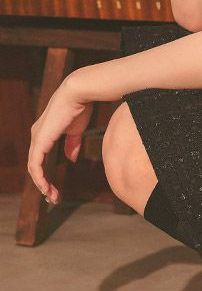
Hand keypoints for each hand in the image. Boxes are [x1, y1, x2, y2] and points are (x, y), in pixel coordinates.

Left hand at [27, 77, 93, 204]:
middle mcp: (37, 136)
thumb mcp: (75, 130)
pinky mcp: (40, 141)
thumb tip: (70, 159)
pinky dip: (40, 178)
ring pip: (34, 168)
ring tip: (52, 196)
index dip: (46, 174)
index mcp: (44, 133)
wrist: (79, 93)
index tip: (55, 187)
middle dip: (43, 183)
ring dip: (42, 184)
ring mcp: (37, 138)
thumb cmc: (79, 108)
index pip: (40, 158)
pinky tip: (46, 187)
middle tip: (53, 197)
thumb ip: (71, 145)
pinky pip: (35, 165)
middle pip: (35, 165)